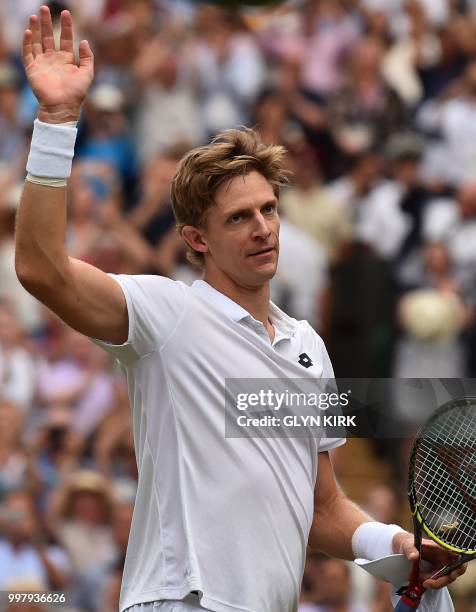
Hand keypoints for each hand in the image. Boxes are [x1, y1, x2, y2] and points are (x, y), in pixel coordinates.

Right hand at [23, 5, 93, 122]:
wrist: (62, 106)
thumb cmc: (76, 93)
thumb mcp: (87, 74)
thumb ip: (87, 57)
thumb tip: (84, 41)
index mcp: (66, 60)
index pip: (64, 38)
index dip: (65, 26)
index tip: (66, 13)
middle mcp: (53, 59)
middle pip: (48, 36)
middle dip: (47, 22)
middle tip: (45, 8)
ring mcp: (42, 63)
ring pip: (37, 41)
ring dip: (36, 28)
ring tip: (35, 16)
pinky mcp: (32, 68)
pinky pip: (28, 52)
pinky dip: (27, 42)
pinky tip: (29, 31)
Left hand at [393, 532, 466, 589]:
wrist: (405, 548)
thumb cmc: (408, 543)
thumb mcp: (407, 544)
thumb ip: (410, 549)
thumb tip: (413, 556)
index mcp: (442, 547)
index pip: (458, 558)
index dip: (459, 567)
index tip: (452, 575)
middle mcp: (445, 557)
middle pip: (453, 573)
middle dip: (440, 581)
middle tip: (426, 583)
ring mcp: (443, 565)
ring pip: (445, 578)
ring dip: (434, 582)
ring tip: (419, 578)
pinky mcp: (438, 572)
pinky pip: (438, 580)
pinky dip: (431, 582)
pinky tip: (420, 579)